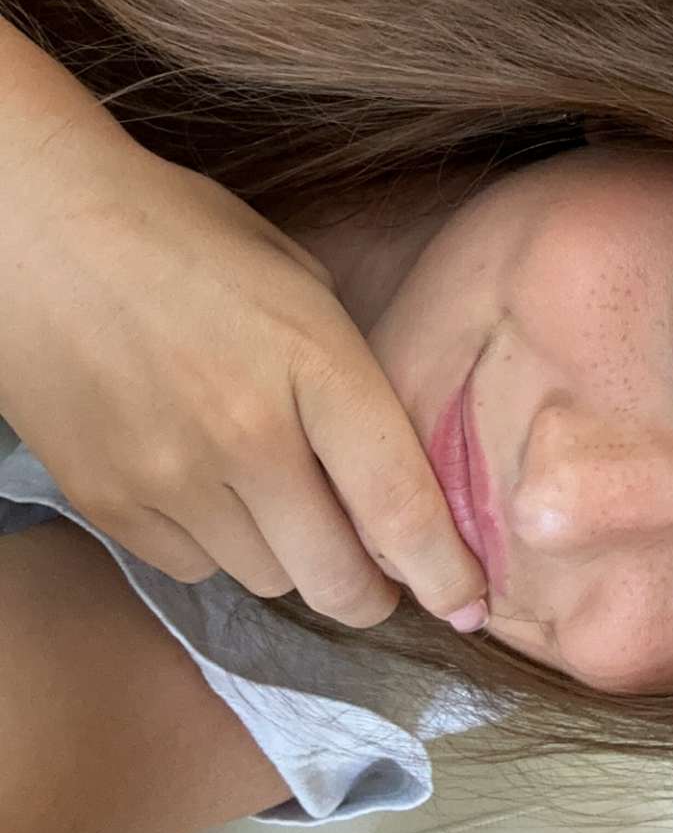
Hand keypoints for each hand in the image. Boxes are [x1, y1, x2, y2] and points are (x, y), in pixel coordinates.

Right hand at [1, 117, 488, 630]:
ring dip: (290, 559)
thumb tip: (391, 469)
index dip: (445, 571)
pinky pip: (194, 568)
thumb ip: (346, 373)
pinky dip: (216, 546)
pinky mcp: (108, 503)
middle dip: (372, 592)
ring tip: (276, 498)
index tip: (469, 605)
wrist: (37, 227)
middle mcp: (246, 435)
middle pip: (336, 578)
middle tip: (381, 578)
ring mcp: (170, 477)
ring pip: (268, 580)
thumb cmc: (179, 232)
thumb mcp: (297, 277)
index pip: (398, 503)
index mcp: (313, 362)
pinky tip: (206, 485)